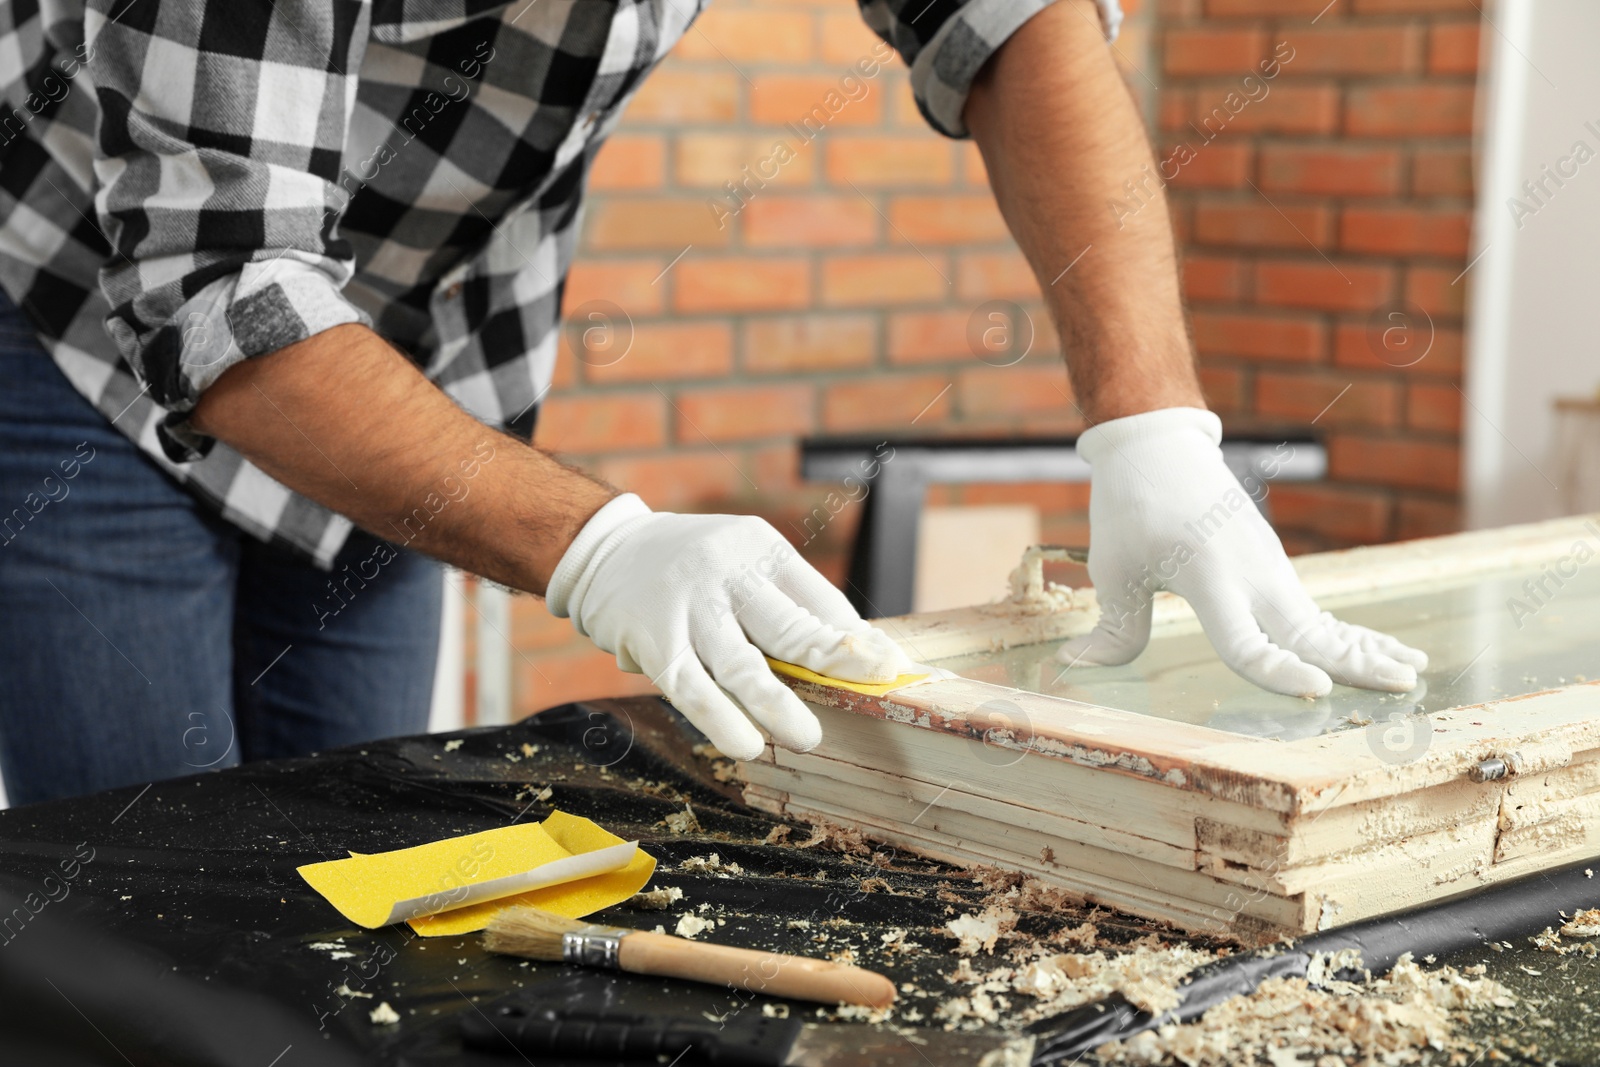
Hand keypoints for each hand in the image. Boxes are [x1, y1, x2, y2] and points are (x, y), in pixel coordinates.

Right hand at [547, 495, 915, 758]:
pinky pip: (691, 687)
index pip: (819, 598)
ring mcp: (689, 605)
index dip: (856, 638)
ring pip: (741, 663)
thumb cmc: (690, 567)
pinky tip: (746, 743)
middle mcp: (727, 571)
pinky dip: (720, 719)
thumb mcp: (742, 562)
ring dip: (777, 705)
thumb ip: (786, 602)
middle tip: (870, 688)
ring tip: (807, 737)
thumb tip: (849, 655)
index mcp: (761, 549)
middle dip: (832, 661)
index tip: (890, 668)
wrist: (603, 549)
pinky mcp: (653, 638)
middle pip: (788, 624)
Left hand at [1056, 408, 1427, 697]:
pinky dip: (1349, 631)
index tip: (1316, 690)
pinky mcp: (1272, 564)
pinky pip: (1314, 608)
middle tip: (1402, 686)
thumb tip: (1079, 665)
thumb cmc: (1130, 509)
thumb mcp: (1114, 570)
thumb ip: (1114, 628)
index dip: (1277, 670)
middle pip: (1309, 631)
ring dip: (1366, 646)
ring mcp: (1268, 567)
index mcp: (1209, 576)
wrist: (1159, 446)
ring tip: (1413, 669)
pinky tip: (1378, 649)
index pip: (1247, 640)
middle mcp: (1250, 573)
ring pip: (1322, 620)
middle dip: (1356, 662)